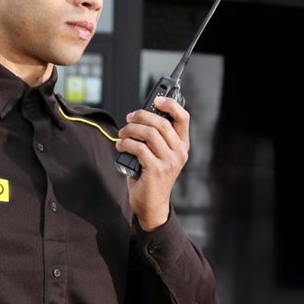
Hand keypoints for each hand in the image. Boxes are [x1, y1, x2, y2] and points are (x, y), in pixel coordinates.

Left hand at [115, 96, 189, 230]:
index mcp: (182, 146)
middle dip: (141, 116)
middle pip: (161, 122)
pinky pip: (139, 148)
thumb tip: (139, 116)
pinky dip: (126, 144)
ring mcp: (169, 161)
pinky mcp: (156, 169)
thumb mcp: (159, 155)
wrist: (151, 204)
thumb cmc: (151, 177)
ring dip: (130, 130)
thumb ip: (155, 137)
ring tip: (122, 135)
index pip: (183, 118)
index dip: (170, 104)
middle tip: (129, 118)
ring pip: (149, 133)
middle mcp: (179, 152)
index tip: (157, 99)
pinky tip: (120, 146)